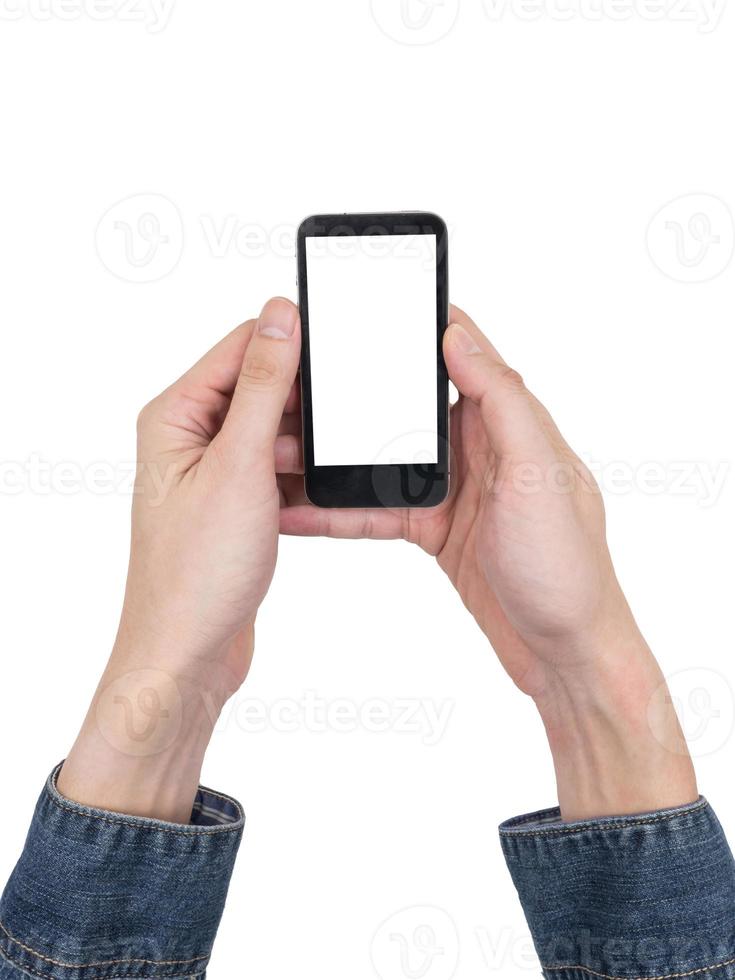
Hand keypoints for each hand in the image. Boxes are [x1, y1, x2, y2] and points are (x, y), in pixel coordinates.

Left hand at [59, 297, 300, 821]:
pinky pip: (278, 470)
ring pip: (275, 431)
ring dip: (306, 445)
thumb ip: (262, 387)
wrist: (189, 653)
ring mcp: (213, 472)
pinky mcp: (235, 503)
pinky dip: (302, 477)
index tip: (340, 342)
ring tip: (329, 466)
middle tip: (346, 417)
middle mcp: (189, 437)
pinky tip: (321, 493)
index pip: (239, 347)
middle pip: (260, 387)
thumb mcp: (239, 466)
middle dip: (304, 402)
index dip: (290, 342)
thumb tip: (279, 317)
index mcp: (175, 416)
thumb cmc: (197, 572)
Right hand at [281, 305, 697, 818]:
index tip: (367, 306)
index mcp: (510, 422)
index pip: (461, 354)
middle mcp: (481, 448)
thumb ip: (501, 401)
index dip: (417, 327)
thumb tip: (459, 337)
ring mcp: (455, 490)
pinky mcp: (436, 529)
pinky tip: (302, 508)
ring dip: (337, 456)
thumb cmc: (567, 566)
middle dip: (355, 395)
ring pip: (382, 459)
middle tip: (300, 384)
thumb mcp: (538, 472)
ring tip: (283, 448)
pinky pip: (378, 510)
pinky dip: (341, 510)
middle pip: (406, 406)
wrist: (566, 652)